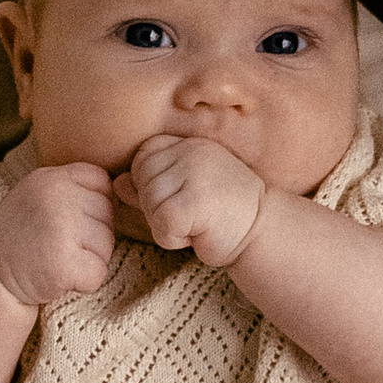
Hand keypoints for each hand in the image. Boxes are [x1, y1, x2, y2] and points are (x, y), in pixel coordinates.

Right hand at [0, 161, 116, 308]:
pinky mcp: (62, 263)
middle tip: (58, 243)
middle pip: (108, 215)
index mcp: (51, 177)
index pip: (102, 182)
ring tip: (56, 258)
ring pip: (107, 245)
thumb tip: (121, 188)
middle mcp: (56, 196)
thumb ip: (72, 186)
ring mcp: (60, 227)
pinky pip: (98, 273)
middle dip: (91, 235)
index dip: (92, 206)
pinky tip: (60, 276)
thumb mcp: (38, 194)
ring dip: (88, 259)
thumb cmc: (22, 235)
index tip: (66, 220)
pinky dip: (84, 282)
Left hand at [126, 129, 264, 266]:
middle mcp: (191, 150)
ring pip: (149, 204)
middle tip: (191, 213)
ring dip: (166, 225)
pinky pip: (161, 224)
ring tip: (197, 222)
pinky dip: (173, 239)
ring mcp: (195, 172)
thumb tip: (118, 183)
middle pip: (141, 181)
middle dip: (157, 207)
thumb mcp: (183, 192)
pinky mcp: (196, 200)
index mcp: (187, 143)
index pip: (143, 157)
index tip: (182, 196)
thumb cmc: (221, 213)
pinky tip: (198, 234)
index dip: (152, 185)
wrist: (264, 231)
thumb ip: (149, 185)